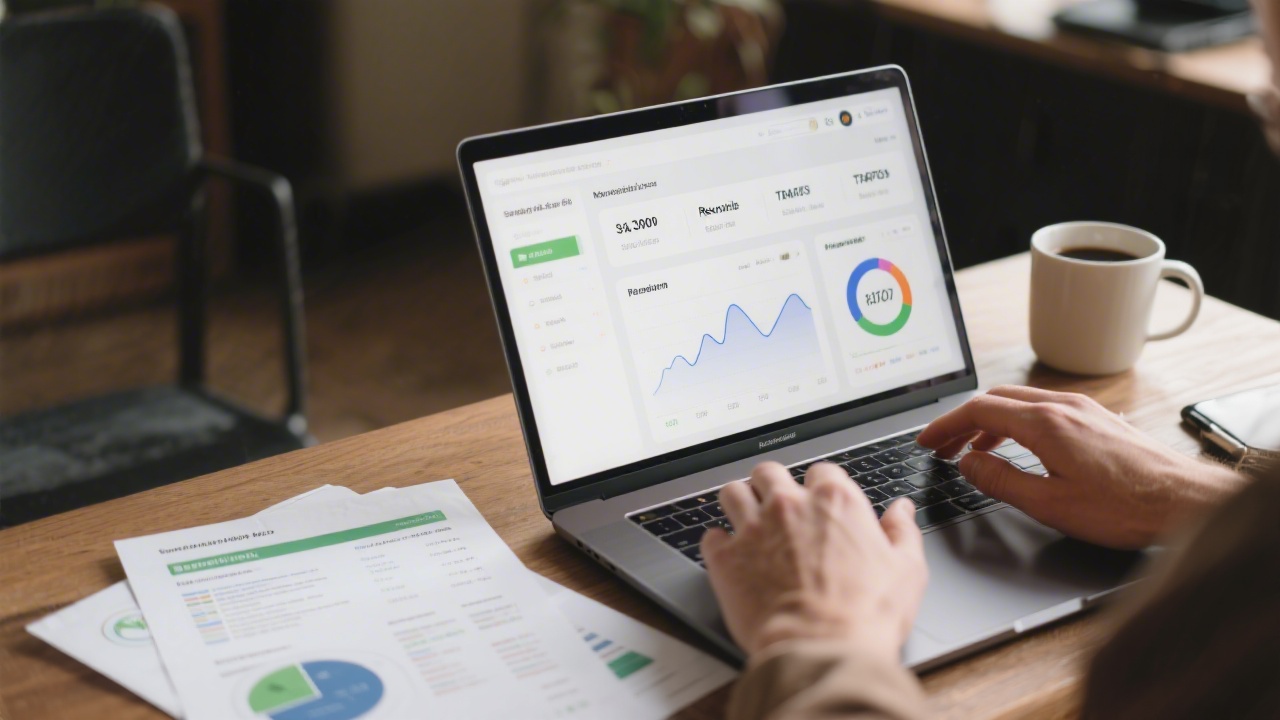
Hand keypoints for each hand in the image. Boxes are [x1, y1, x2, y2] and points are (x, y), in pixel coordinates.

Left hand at [702, 461, 926, 659]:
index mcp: (835, 502)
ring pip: (733, 492)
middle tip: (777, 509)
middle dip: (772, 486)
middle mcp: (790, 506)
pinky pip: (710, 536)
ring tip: (746, 522)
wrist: (823, 650)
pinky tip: (729, 557)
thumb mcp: (906, 571)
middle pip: (769, 473)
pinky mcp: (726, 558)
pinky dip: (718, 544)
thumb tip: (902, 510)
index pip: (820, 472)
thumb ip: (902, 532)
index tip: (819, 504)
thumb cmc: (866, 615)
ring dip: (739, 503)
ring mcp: (753, 529)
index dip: (819, 487)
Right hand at [916, 386, 1244, 548]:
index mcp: (1045, 423)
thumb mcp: (1048, 504)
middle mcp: (1063, 406)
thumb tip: (968, 463)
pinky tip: (1019, 447)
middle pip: (996, 400)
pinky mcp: (1099, 419)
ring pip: (1021, 401)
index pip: (978, 410)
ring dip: (989, 421)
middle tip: (943, 446)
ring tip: (973, 450)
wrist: (1185, 503)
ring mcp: (1084, 409)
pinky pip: (1044, 409)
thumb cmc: (1124, 507)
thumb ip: (1000, 480)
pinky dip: (1017, 422)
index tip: (927, 442)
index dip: (945, 425)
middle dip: (962, 421)